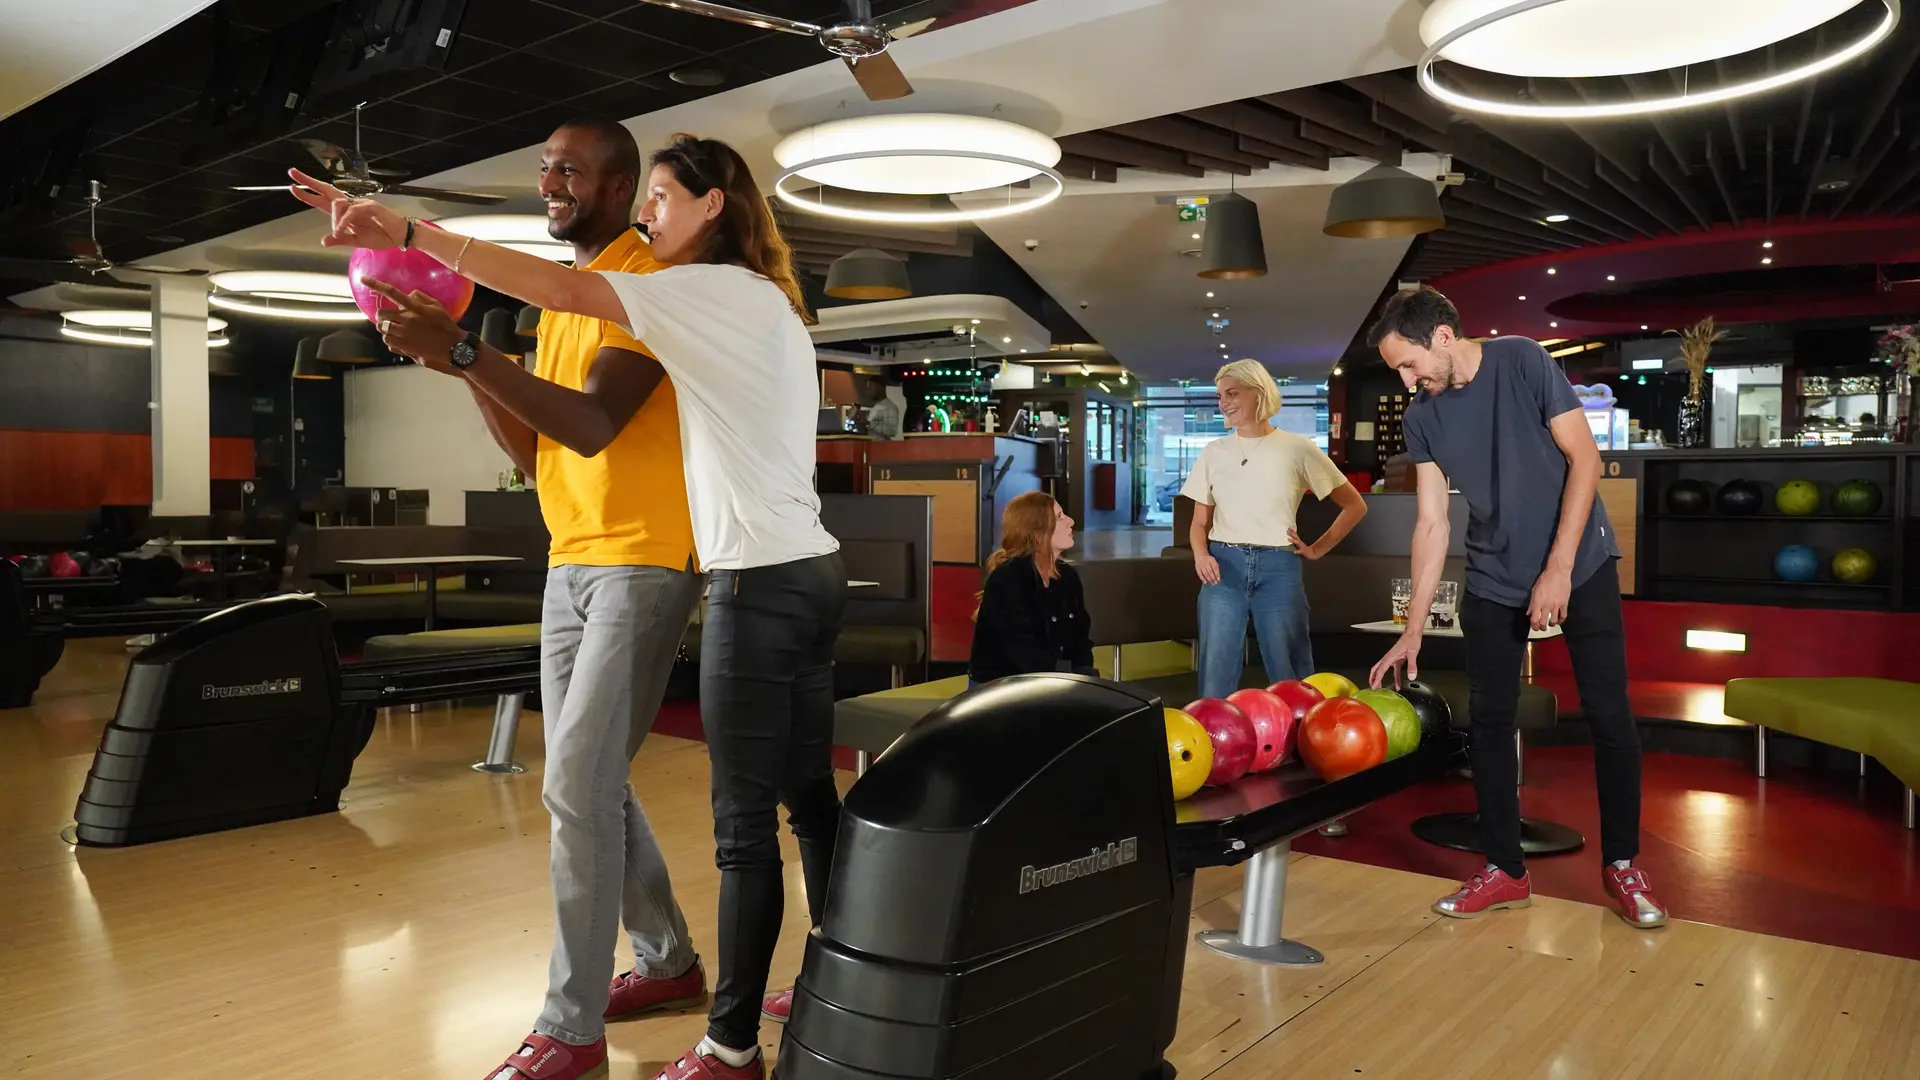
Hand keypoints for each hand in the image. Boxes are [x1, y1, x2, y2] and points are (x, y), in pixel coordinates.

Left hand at [287, 168, 405, 249]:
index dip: (308, 194)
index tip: (293, 187)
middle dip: (308, 181)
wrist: (400, 236)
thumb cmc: (380, 236)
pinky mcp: (370, 206)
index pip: (323, 200)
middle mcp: (350, 204)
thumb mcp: (356, 241)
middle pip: (326, 190)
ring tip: (338, 233)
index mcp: (344, 213)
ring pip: (337, 203)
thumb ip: (340, 239)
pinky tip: (340, 229)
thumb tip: (323, 241)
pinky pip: (351, 212)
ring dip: (333, 219)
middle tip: (292, 173)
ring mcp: (359, 203)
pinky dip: (343, 221)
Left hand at [361, 278, 465, 372]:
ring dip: (386, 329)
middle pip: (382, 314)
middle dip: (383, 317)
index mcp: (414, 308)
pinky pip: (388, 342)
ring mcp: (404, 334)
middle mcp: (407, 319)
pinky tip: (399, 340)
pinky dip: (391, 341)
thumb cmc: (446, 325)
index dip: (376, 284)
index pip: (392, 292)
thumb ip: (421, 297)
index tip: (363, 279)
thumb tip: (409, 294)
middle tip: (389, 319)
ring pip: (383, 330)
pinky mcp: (405, 347)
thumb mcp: (437, 306)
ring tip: (395, 331)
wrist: (452, 347)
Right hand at [1194, 553, 1220, 584]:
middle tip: (1215, 583)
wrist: (1200, 554)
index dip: (1217, 574)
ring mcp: (1201, 565)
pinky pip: (1200, 574)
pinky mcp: (1197, 568)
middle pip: (1210, 571)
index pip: (1215, 568)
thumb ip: (1216, 567)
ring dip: (1209, 579)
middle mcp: (1206, 562)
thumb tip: (1218, 576)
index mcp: (1211, 560)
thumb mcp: (1214, 560)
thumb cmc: (1209, 559)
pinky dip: (1202, 579)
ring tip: (1211, 583)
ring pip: (1205, 573)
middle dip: (1213, 578)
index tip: (1218, 579)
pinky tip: (1205, 582)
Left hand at [1287, 528, 1321, 558]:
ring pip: (1297, 543)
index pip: (1295, 535)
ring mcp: (1302, 547)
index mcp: (1299, 541)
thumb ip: (1295, 540)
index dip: (1292, 531)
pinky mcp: (1303, 551)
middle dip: (1292, 534)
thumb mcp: (1299, 543)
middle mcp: (1300, 543)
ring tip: (1288, 539)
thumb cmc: (1303, 548)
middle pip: (1296, 537)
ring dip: (1293, 540)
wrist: (1312, 553)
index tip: (1288, 528)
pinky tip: (1293, 552)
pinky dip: (1297, 551)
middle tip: (1287, 531)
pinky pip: (1300, 551)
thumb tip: (1289, 538)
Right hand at [1369, 630, 1421, 688]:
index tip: (1374, 687)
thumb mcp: (1412, 653)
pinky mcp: (1397, 659)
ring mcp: (1392, 659)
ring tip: (1380, 688)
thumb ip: (1412, 665)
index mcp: (1390, 657)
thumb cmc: (1411, 639)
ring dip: (1380, 679)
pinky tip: (1398, 684)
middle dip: (1373, 679)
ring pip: (1383, 670)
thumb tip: (1411, 676)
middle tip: (1372, 688)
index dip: (1376, 679)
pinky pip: (1393, 671)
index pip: (1380, 670)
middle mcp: (1389, 658)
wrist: (1413, 633)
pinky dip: (1394, 678)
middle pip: (1376, 670)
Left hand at [1528, 565, 1572, 631]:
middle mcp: (1546, 606)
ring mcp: (1556, 605)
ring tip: (1550, 624)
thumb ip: (1532, 603)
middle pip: (1543, 622)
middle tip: (1542, 628)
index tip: (1534, 627)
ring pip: (1554, 621)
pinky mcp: (1564, 603)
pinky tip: (1559, 621)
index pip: (1534, 619)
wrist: (1558, 573)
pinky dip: (1561, 620)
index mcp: (1537, 602)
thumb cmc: (1544, 579)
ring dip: (1551, 624)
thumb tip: (1529, 613)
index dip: (1533, 626)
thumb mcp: (1534, 590)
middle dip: (1542, 627)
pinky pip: (1563, 616)